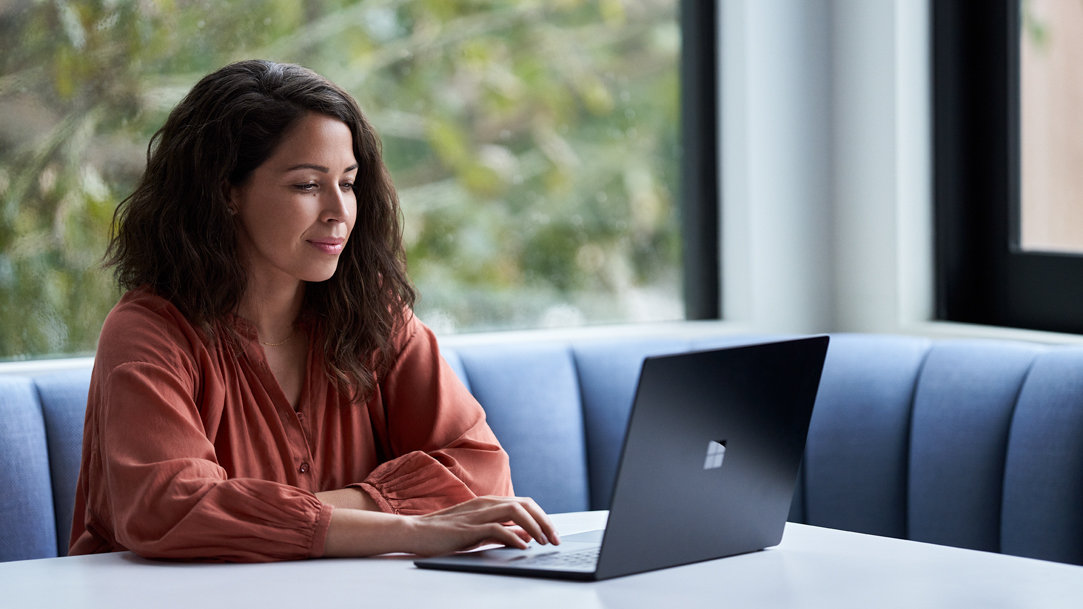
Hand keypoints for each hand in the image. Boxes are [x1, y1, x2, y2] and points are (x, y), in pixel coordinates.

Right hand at [404, 496, 560, 556]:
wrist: (416, 531)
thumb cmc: (446, 531)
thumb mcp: (480, 529)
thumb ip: (503, 529)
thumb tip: (527, 535)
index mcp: (490, 502)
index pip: (525, 503)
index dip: (542, 517)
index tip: (552, 534)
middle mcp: (487, 503)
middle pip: (526, 505)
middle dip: (545, 521)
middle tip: (555, 540)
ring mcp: (478, 513)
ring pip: (516, 511)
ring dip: (534, 527)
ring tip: (543, 542)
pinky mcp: (469, 527)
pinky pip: (497, 529)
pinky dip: (513, 537)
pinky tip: (522, 547)